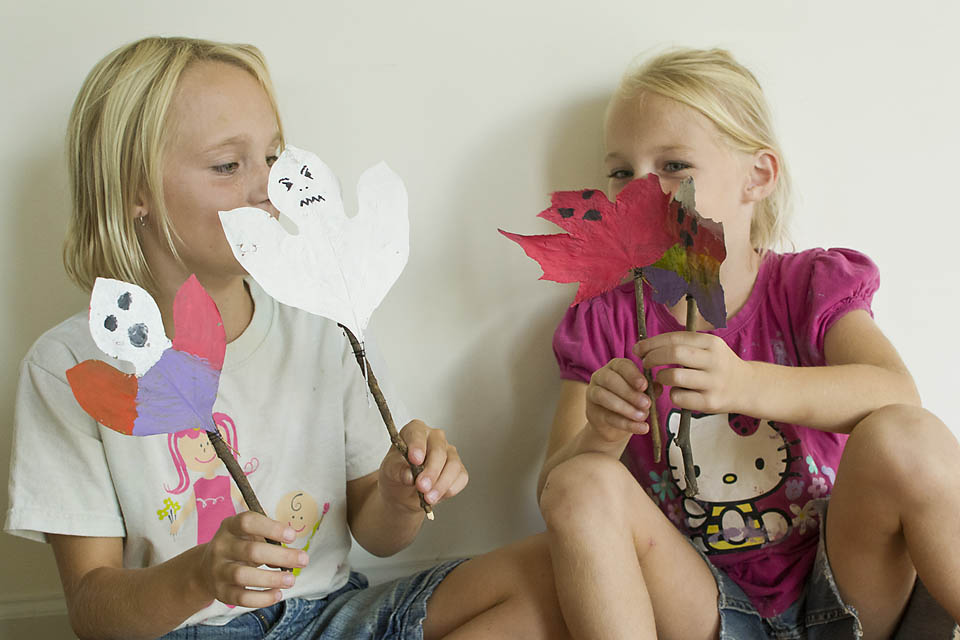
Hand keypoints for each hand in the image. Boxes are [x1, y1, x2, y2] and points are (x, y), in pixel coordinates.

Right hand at [196, 512, 308, 607]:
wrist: (206, 568)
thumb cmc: (238, 546)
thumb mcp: (248, 534)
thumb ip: (268, 539)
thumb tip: (292, 555)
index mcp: (230, 527)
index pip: (247, 522)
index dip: (271, 528)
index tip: (292, 536)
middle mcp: (220, 547)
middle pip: (251, 551)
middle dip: (281, 556)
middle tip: (303, 560)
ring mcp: (218, 571)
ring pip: (243, 576)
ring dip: (271, 579)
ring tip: (291, 580)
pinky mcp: (221, 592)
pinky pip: (241, 598)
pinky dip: (262, 598)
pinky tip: (277, 594)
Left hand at [378, 419, 467, 512]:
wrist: (403, 491)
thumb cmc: (396, 473)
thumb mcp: (389, 471)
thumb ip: (397, 470)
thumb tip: (409, 475)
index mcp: (415, 431)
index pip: (418, 433)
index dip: (417, 446)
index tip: (415, 460)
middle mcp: (435, 438)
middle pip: (439, 451)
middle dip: (431, 471)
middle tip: (422, 486)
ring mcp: (449, 453)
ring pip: (453, 465)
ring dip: (441, 484)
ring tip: (428, 497)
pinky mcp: (458, 470)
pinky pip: (460, 479)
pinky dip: (449, 490)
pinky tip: (436, 496)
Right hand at [584, 358, 650, 443]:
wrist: (614, 424)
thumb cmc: (630, 401)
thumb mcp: (643, 393)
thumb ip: (650, 390)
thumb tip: (659, 386)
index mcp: (615, 367)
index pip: (621, 366)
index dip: (633, 375)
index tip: (644, 386)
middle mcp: (600, 376)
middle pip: (610, 380)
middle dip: (629, 392)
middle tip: (646, 403)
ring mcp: (593, 394)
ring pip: (604, 397)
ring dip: (625, 407)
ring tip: (642, 416)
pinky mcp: (593, 412)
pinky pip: (608, 417)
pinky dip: (626, 424)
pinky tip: (641, 428)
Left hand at [634, 331, 750, 413]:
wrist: (748, 388)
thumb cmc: (718, 366)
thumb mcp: (709, 348)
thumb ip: (683, 345)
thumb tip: (645, 346)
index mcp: (712, 343)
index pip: (675, 338)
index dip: (651, 343)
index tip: (638, 349)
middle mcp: (714, 361)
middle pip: (673, 353)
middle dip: (652, 357)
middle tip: (645, 363)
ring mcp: (713, 383)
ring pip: (674, 377)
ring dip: (661, 377)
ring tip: (663, 378)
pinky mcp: (710, 403)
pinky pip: (679, 398)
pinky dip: (673, 395)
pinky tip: (678, 392)